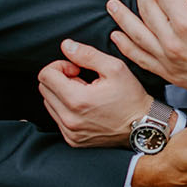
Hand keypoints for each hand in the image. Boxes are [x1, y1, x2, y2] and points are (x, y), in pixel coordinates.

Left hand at [38, 38, 153, 146]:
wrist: (143, 127)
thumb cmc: (131, 98)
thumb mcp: (114, 68)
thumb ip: (87, 54)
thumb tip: (66, 46)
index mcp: (77, 100)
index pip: (45, 75)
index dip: (60, 65)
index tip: (77, 68)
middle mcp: (70, 119)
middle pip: (44, 89)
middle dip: (60, 79)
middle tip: (81, 79)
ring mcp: (70, 132)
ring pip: (49, 103)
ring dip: (62, 94)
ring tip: (85, 94)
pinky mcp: (73, 140)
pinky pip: (57, 118)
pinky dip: (66, 108)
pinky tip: (85, 107)